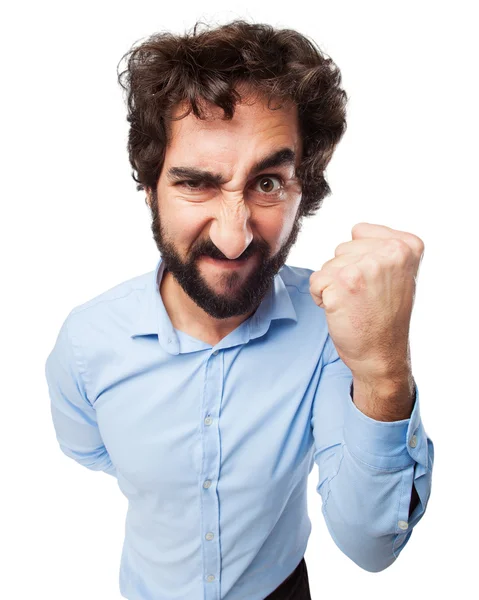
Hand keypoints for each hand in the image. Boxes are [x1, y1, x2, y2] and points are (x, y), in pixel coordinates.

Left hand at [309, 222, 424, 380]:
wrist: (381, 355)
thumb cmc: (385, 316)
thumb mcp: (399, 273)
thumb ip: (382, 246)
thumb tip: (355, 230)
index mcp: (408, 246)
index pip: (360, 232)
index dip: (360, 259)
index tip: (378, 284)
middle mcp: (390, 253)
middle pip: (341, 249)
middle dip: (345, 272)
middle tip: (365, 297)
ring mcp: (366, 268)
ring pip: (327, 265)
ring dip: (333, 286)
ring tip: (355, 304)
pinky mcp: (342, 284)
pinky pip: (316, 281)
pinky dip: (321, 297)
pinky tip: (342, 311)